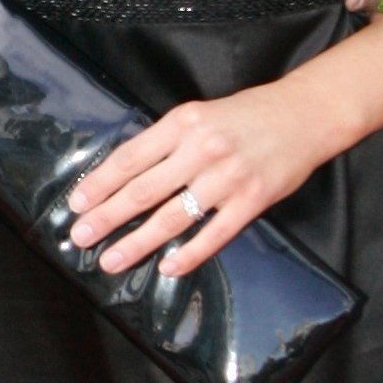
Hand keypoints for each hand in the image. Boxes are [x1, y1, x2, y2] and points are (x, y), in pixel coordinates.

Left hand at [64, 76, 335, 281]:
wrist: (304, 115)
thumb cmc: (247, 116)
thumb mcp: (200, 115)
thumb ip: (166, 142)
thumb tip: (124, 174)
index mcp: (183, 124)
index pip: (130, 158)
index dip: (100, 183)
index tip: (77, 203)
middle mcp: (201, 150)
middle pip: (143, 190)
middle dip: (107, 217)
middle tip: (81, 236)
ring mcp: (227, 177)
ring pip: (172, 216)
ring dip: (138, 242)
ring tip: (112, 259)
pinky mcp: (252, 200)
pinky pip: (214, 233)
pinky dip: (190, 253)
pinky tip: (168, 267)